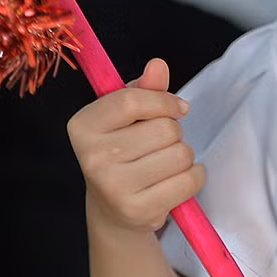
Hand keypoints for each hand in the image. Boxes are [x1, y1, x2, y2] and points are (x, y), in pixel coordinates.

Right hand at [67, 58, 200, 232]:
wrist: (113, 209)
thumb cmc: (124, 150)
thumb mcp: (128, 116)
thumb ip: (145, 89)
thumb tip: (158, 65)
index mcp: (83, 126)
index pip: (132, 100)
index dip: (164, 101)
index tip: (177, 108)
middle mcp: (91, 157)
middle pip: (164, 128)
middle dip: (174, 132)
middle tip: (160, 145)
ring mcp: (112, 187)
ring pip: (180, 154)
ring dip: (184, 155)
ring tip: (165, 163)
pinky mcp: (136, 211)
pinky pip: (188, 181)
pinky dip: (194, 176)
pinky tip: (175, 180)